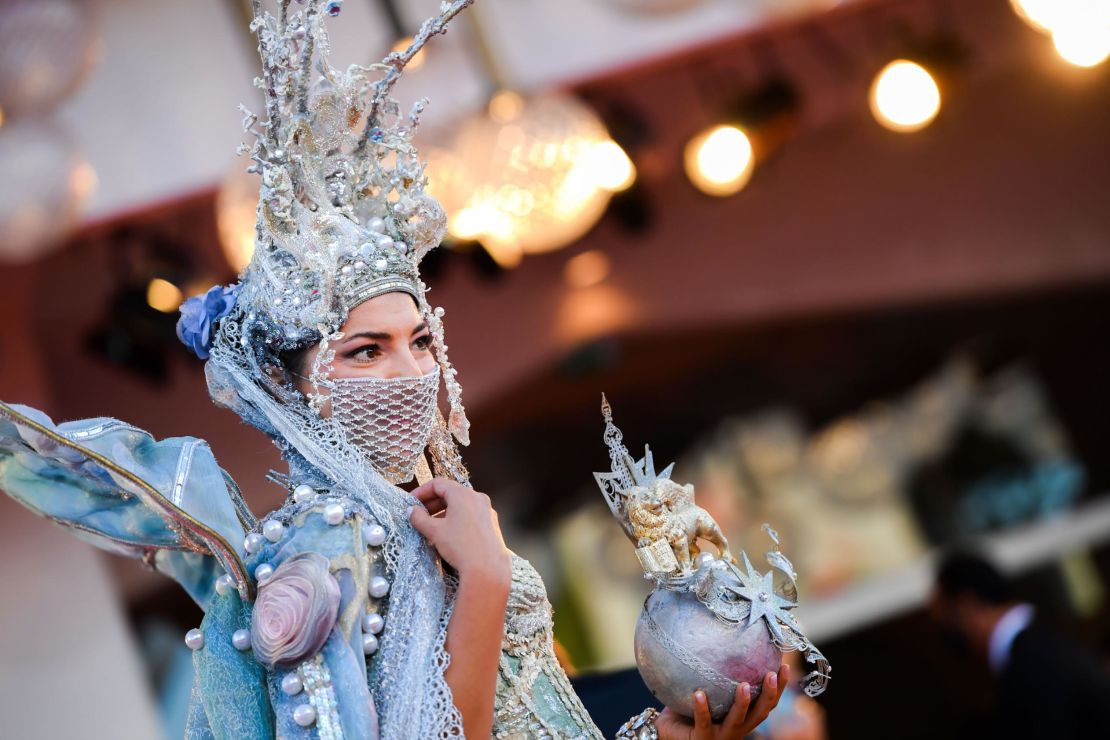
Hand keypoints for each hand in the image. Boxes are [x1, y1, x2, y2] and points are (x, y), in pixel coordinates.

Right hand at [408, 477, 510, 588]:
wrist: (487, 569)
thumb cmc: (460, 546)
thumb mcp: (435, 531)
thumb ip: (419, 518)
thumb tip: (412, 511)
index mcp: (463, 494)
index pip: (438, 484)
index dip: (421, 491)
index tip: (412, 501)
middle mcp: (478, 498)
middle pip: (450, 493)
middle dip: (432, 503)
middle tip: (419, 514)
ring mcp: (487, 511)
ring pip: (461, 505)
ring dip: (443, 512)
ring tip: (431, 526)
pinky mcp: (492, 524)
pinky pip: (471, 515)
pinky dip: (457, 519)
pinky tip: (448, 534)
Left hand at [655, 664, 788, 739]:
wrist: (672, 733)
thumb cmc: (689, 709)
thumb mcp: (706, 688)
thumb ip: (713, 669)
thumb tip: (717, 632)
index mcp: (743, 717)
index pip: (767, 702)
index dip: (779, 687)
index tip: (784, 665)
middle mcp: (737, 728)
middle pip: (760, 713)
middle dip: (769, 694)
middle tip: (771, 673)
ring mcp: (721, 735)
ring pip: (737, 721)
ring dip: (743, 704)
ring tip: (744, 685)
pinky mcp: (703, 739)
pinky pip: (703, 722)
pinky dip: (702, 708)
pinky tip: (698, 694)